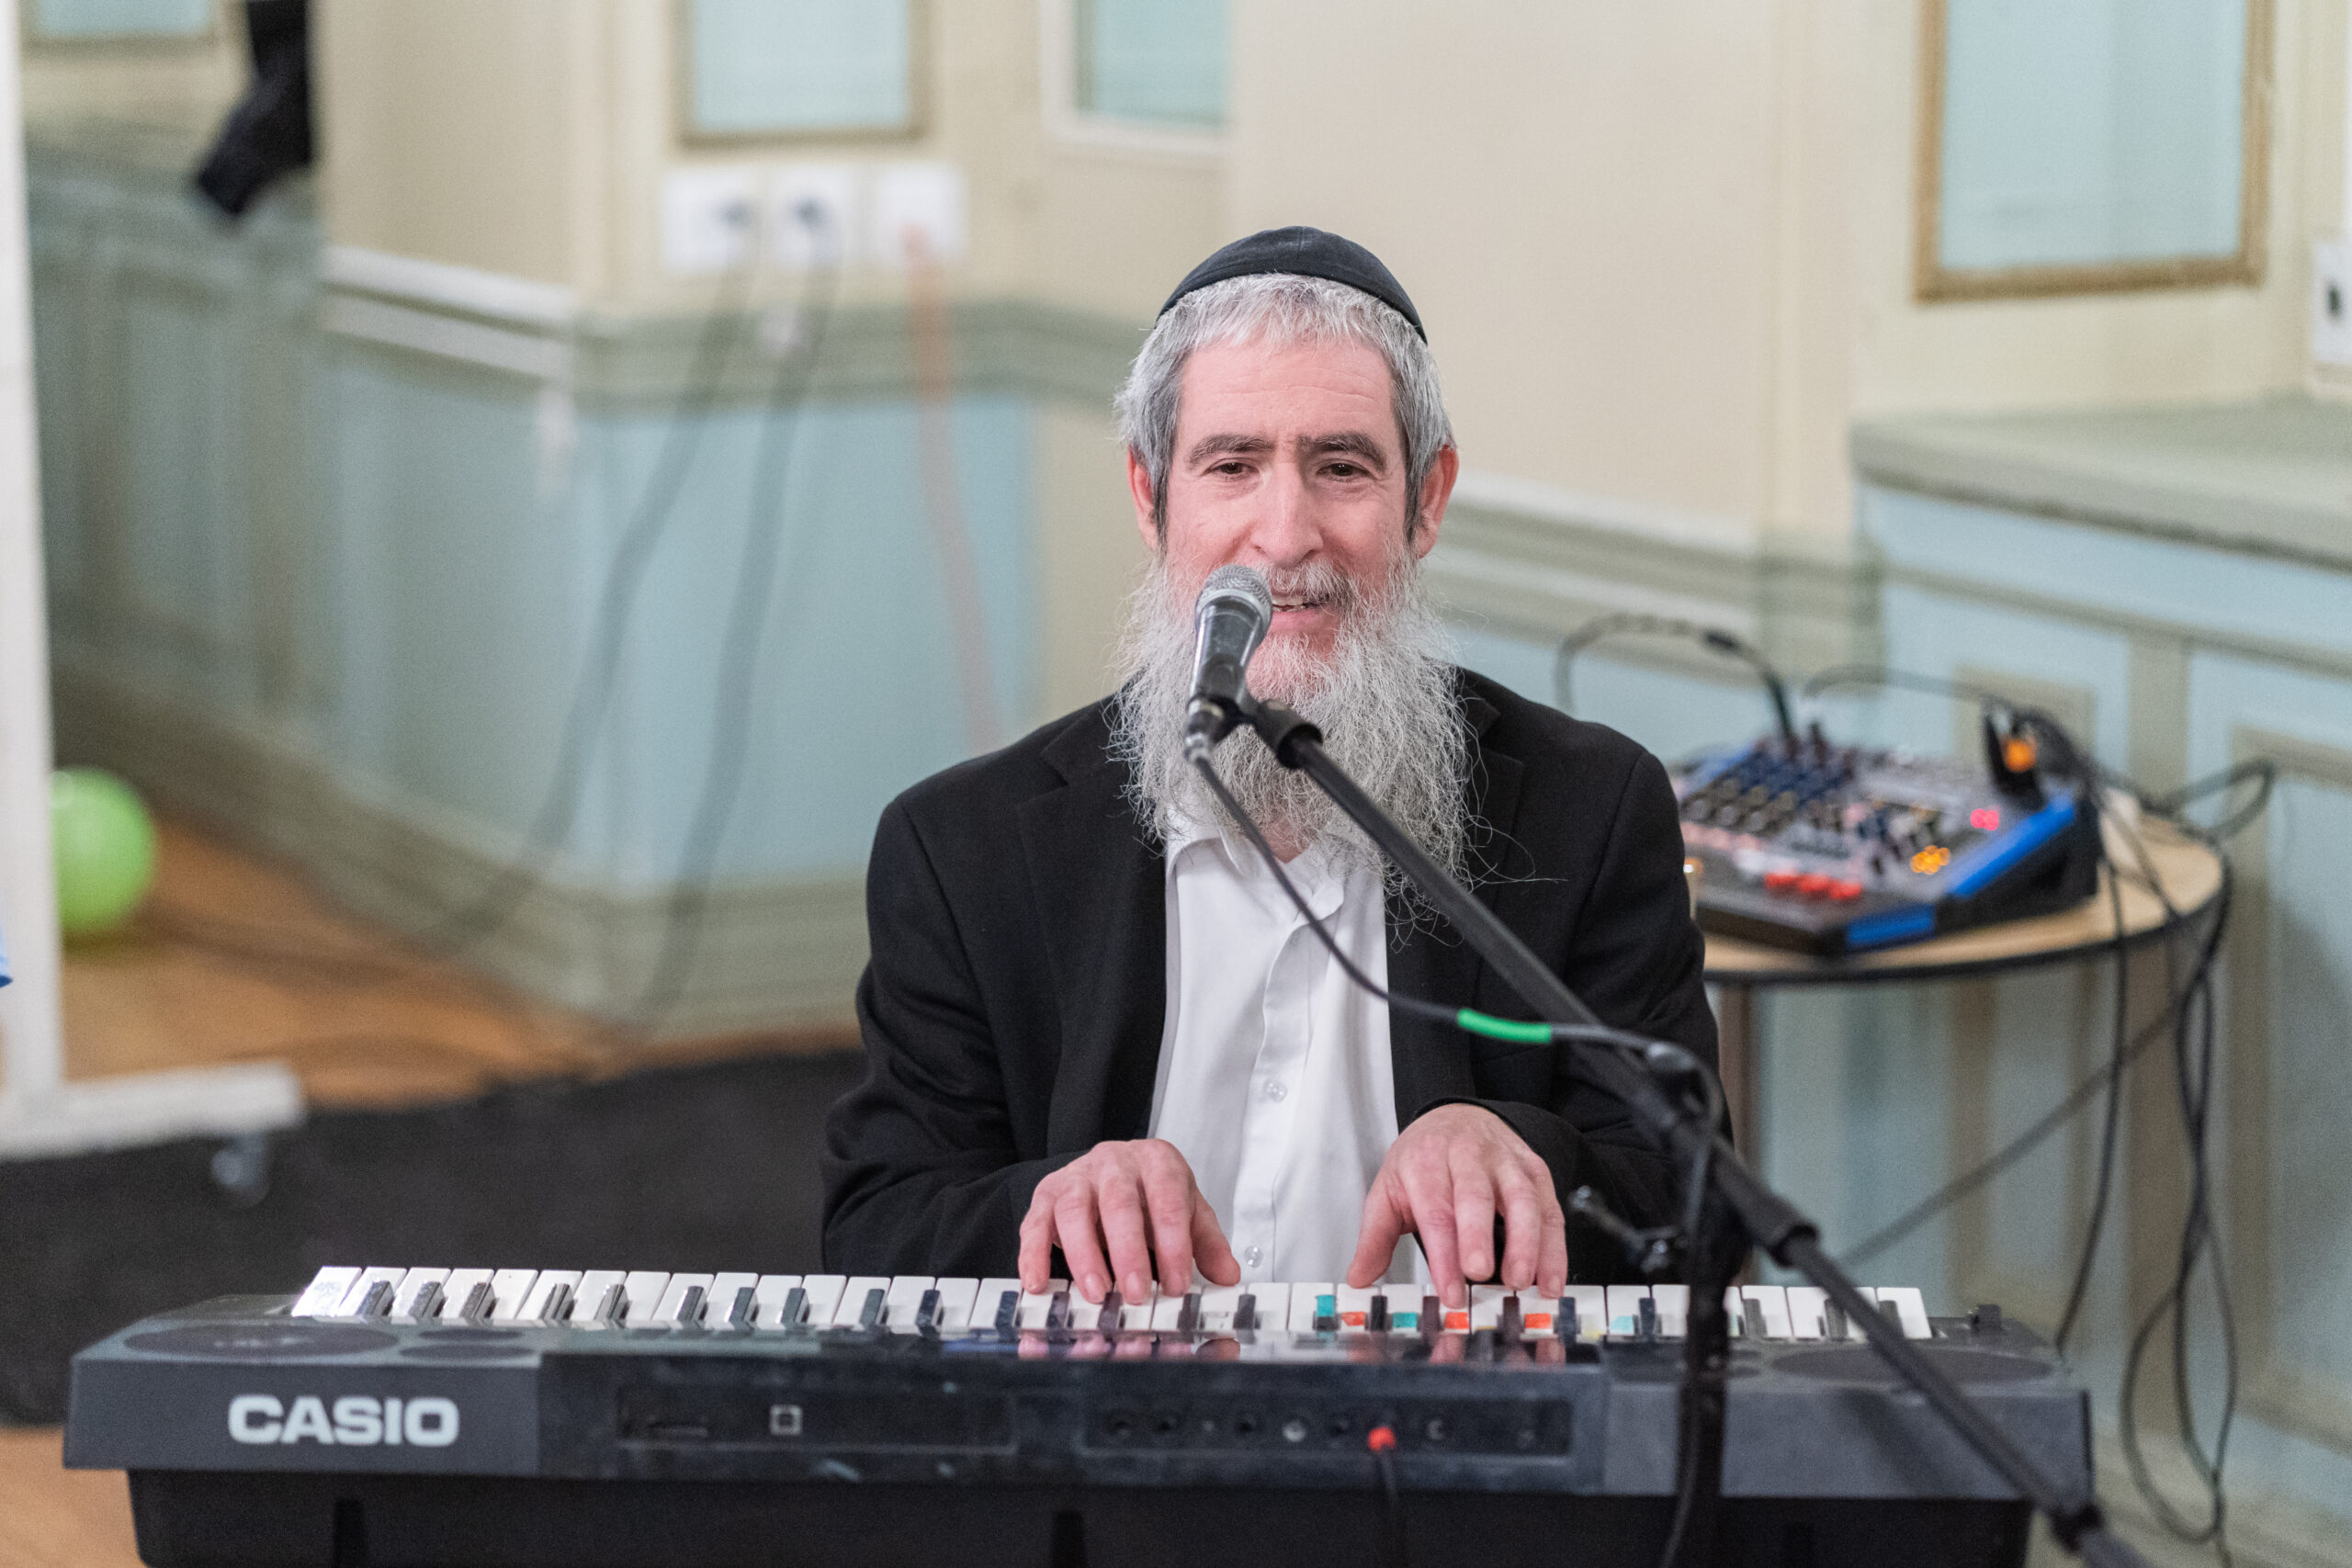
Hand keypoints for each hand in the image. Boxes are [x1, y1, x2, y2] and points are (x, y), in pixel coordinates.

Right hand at [1018, 1139, 1241, 1302]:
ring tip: (1097, 1293)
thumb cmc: (1149, 1193)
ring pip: (1074, 1210)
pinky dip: (1033, 1255)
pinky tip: (1039, 1283)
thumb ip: (1206, 1243)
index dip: (1173, 1244)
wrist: (1107, 1168)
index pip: (1169, 1200)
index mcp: (1157, 1162)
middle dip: (1128, 1252)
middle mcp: (1114, 1163)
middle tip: (1137, 1293)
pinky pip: (1034, 1223)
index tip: (1176, 1284)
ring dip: (1084, 1255)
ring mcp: (1076, 1176)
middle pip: (1119, 1203)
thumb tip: (1227, 1276)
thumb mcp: (1186, 1210)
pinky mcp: (1046, 1195)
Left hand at [1346, 1104, 1567, 1307]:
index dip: (1444, 1254)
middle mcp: (1468, 1157)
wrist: (1456, 1115)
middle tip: (1483, 1274)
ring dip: (1526, 1243)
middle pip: (1476, 1197)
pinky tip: (1550, 1277)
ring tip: (1521, 1280)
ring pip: (1521, 1199)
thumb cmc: (1423, 1159)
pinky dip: (1554, 1245)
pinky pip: (1549, 1207)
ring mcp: (1506, 1162)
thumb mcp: (1388, 1189)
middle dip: (1480, 1237)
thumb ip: (1374, 1236)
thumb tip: (1359, 1277)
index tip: (1450, 1291)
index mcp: (1427, 1162)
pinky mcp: (1535, 1170)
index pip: (1435, 1211)